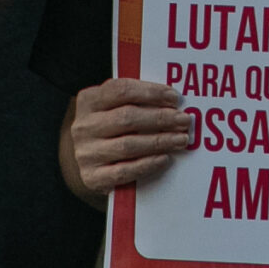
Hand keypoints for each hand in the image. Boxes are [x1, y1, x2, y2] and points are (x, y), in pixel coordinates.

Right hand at [69, 76, 190, 193]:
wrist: (85, 161)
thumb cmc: (109, 128)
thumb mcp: (112, 107)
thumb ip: (135, 100)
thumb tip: (172, 102)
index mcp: (89, 100)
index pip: (121, 90)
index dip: (151, 92)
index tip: (175, 98)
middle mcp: (84, 126)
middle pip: (127, 118)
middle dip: (161, 118)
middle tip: (184, 120)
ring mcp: (86, 153)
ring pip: (128, 145)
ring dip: (159, 141)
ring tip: (181, 140)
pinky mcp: (92, 177)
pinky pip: (124, 172)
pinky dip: (147, 164)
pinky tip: (165, 159)